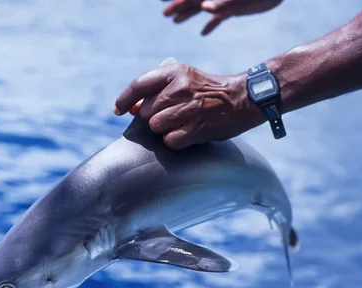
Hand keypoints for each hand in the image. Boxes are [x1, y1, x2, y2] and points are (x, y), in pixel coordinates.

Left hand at [114, 58, 263, 148]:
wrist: (243, 99)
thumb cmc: (207, 91)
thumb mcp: (184, 79)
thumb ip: (158, 90)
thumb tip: (131, 108)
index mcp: (174, 71)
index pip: (138, 85)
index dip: (124, 100)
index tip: (118, 110)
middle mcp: (181, 87)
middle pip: (145, 112)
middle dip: (153, 118)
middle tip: (171, 116)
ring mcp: (190, 108)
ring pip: (156, 127)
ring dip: (164, 130)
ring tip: (181, 124)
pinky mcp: (198, 127)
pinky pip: (170, 141)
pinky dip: (175, 141)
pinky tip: (188, 133)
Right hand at [162, 0, 282, 34]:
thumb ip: (222, 2)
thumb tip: (204, 7)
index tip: (161, 1)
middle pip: (192, 0)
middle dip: (178, 5)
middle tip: (165, 14)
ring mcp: (224, 1)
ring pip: (201, 7)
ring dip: (189, 13)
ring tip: (176, 21)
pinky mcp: (234, 8)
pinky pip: (218, 16)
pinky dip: (211, 23)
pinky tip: (204, 32)